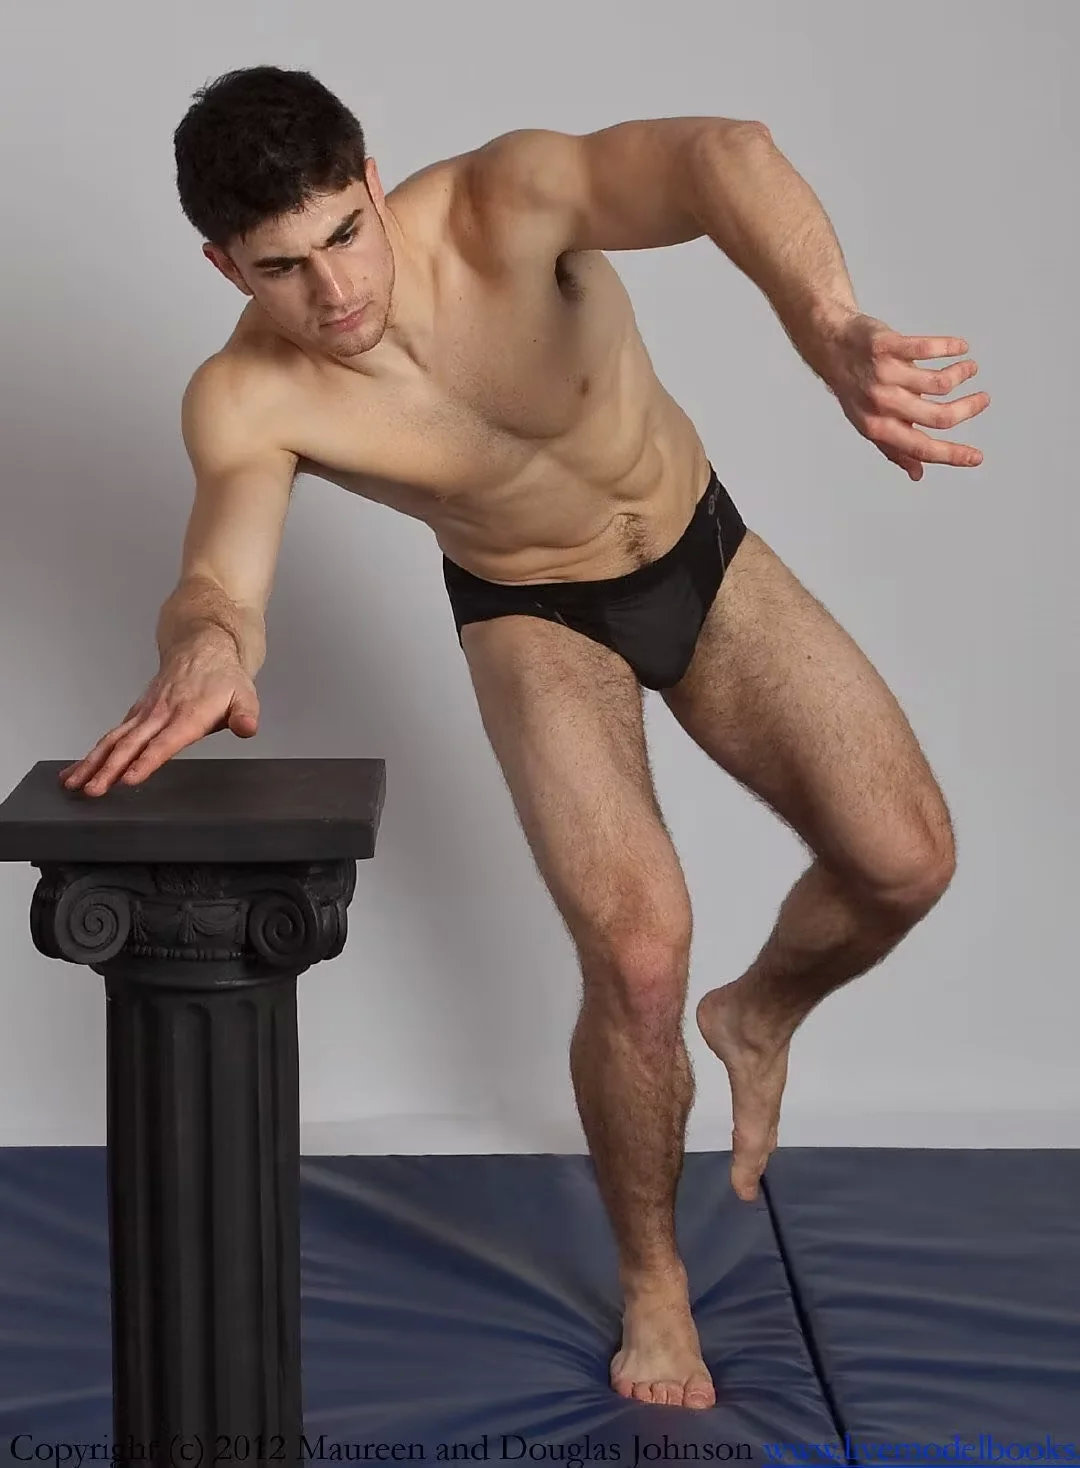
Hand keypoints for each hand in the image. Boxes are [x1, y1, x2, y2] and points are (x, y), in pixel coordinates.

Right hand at [58, 644, 259, 797]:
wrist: (202, 647)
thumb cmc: (223, 678)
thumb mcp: (244, 695)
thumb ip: (245, 714)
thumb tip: (248, 727)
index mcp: (187, 716)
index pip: (163, 743)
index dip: (146, 761)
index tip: (129, 779)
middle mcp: (160, 715)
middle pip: (130, 745)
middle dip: (108, 770)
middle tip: (92, 791)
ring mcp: (145, 714)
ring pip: (113, 740)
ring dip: (92, 762)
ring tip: (73, 784)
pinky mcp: (137, 714)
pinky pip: (112, 735)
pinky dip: (94, 753)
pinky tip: (80, 769)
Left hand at [820, 311, 989, 480]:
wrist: (830, 346)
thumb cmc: (854, 388)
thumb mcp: (869, 422)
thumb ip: (894, 448)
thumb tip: (918, 474)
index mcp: (877, 428)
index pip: (921, 448)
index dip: (952, 455)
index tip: (976, 457)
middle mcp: (880, 404)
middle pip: (938, 416)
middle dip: (968, 409)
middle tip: (982, 399)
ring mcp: (883, 374)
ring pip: (938, 382)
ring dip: (961, 374)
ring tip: (969, 368)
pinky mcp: (886, 345)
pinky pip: (926, 348)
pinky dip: (950, 347)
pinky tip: (960, 347)